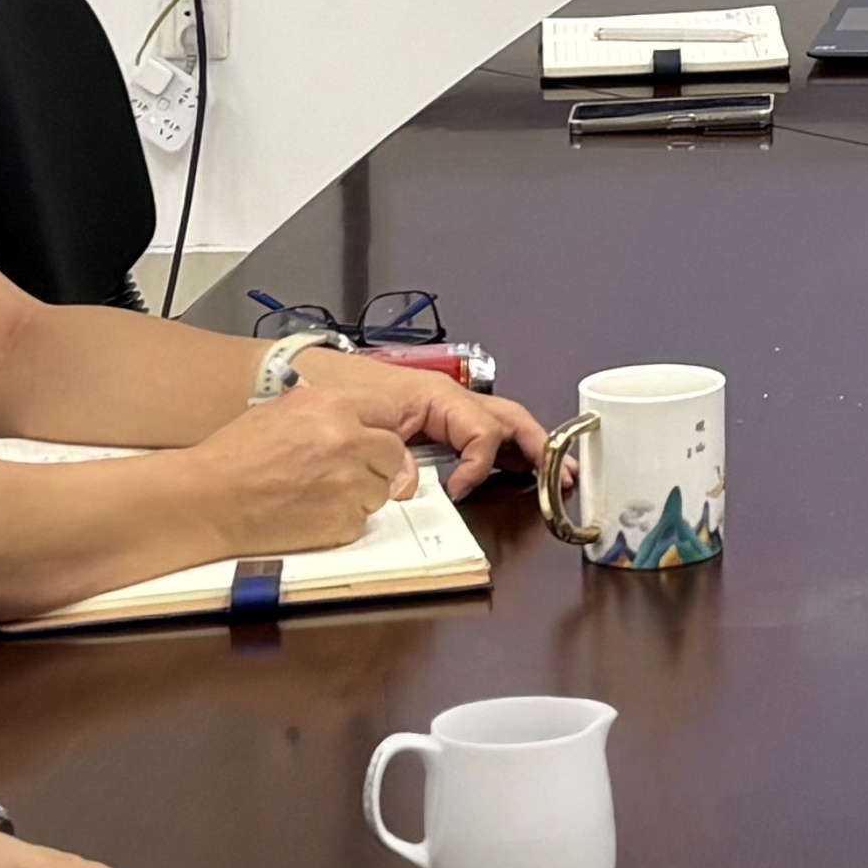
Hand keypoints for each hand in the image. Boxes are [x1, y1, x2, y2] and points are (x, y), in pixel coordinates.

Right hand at [199, 390, 409, 550]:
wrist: (209, 499)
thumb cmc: (236, 455)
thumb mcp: (285, 409)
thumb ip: (332, 412)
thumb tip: (363, 423)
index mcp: (333, 406)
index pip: (389, 411)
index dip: (379, 427)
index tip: (368, 437)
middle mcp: (347, 441)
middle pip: (393, 452)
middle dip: (376, 462)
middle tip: (346, 469)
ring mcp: (348, 484)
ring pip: (382, 489)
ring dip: (361, 492)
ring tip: (320, 492)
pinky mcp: (342, 522)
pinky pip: (361, 520)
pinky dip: (342, 519)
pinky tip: (311, 512)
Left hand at [291, 353, 553, 496]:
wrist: (304, 375)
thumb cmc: (336, 390)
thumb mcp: (368, 425)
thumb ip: (398, 457)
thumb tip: (425, 487)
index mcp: (438, 396)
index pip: (481, 431)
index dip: (478, 465)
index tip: (458, 492)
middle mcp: (449, 400)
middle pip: (508, 419)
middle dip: (539, 446)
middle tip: (562, 474)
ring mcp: (445, 410)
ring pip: (500, 425)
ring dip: (529, 448)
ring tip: (554, 473)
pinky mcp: (436, 422)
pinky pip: (480, 433)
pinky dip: (504, 451)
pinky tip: (516, 469)